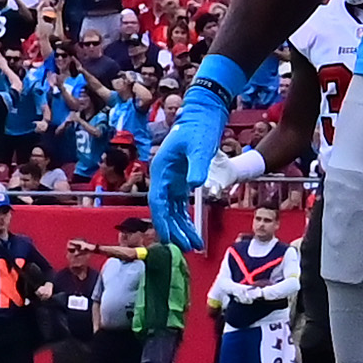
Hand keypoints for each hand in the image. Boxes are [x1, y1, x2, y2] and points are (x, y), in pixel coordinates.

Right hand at [148, 56, 250, 245]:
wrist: (204, 115)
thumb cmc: (199, 129)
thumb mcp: (200, 147)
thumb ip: (198, 166)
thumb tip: (196, 187)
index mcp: (161, 170)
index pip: (158, 202)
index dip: (163, 222)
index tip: (170, 239)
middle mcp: (163, 177)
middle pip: (164, 210)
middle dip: (174, 230)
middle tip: (186, 248)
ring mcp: (171, 179)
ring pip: (171, 210)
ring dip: (180, 227)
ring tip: (192, 244)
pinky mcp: (181, 180)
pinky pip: (179, 205)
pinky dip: (185, 218)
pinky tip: (193, 231)